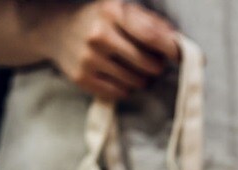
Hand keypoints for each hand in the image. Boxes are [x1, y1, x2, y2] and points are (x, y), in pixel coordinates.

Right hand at [29, 0, 178, 100]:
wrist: (55, 30)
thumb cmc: (99, 19)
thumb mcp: (122, 9)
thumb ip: (152, 23)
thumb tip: (179, 43)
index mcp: (113, 12)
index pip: (151, 36)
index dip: (172, 50)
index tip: (182, 57)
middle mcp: (99, 35)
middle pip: (148, 64)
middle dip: (157, 67)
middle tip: (153, 63)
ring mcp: (89, 58)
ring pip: (136, 82)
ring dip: (142, 79)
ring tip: (134, 69)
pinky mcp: (81, 78)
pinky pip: (120, 93)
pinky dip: (126, 89)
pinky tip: (119, 76)